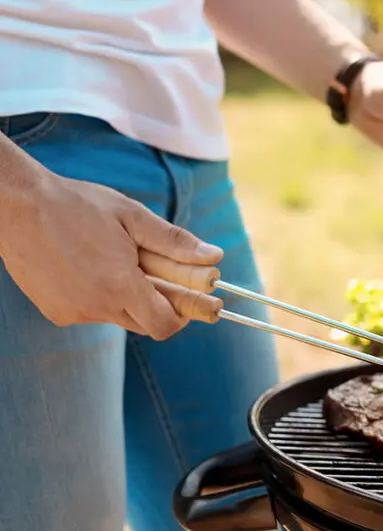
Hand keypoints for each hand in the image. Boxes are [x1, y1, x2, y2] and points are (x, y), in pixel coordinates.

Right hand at [0, 173, 223, 339]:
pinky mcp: (55, 311)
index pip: (166, 325)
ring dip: (129, 298)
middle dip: (160, 304)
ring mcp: (72, 313)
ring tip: (117, 260)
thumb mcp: (134, 217)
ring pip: (118, 317)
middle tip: (160, 274)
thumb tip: (215, 257)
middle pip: (145, 323)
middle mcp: (96, 307)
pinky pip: (91, 312)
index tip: (194, 298)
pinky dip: (101, 296)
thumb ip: (176, 243)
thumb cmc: (78, 206)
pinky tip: (91, 266)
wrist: (17, 206)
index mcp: (120, 287)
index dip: (184, 314)